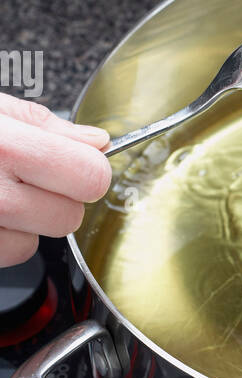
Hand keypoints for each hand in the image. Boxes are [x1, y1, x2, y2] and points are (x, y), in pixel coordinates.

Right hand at [0, 94, 110, 265]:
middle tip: (25, 178)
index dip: (87, 170)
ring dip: (26, 222)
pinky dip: (4, 237)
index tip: (75, 162)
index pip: (90, 177)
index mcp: (7, 148)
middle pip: (70, 217)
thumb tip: (96, 141)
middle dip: (55, 199)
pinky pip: (11, 253)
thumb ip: (42, 124)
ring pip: (38, 242)